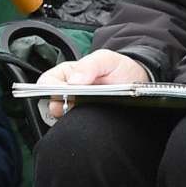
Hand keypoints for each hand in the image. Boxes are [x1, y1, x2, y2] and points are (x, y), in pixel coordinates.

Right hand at [33, 48, 148, 119]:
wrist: (138, 83)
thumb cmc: (118, 68)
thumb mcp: (106, 59)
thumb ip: (90, 65)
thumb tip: (73, 81)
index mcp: (66, 75)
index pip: (47, 83)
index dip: (51, 90)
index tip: (65, 94)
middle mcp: (67, 93)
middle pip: (52, 104)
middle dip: (60, 107)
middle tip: (76, 107)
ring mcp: (76, 108)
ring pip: (63, 118)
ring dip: (72, 118)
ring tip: (89, 114)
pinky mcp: (87, 121)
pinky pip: (78, 127)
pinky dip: (83, 127)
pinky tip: (94, 122)